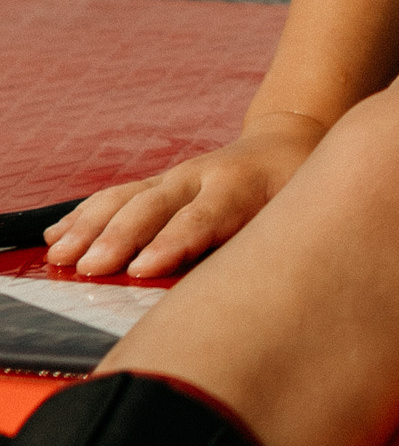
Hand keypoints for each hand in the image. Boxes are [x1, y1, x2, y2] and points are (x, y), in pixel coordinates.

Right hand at [41, 111, 327, 278]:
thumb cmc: (293, 192)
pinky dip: (84, 214)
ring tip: (59, 256)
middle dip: (120, 237)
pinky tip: (56, 236)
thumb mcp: (294, 216)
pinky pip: (115, 195)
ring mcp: (174, 177)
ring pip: (126, 197)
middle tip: (90, 269)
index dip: (173, 243)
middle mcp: (201, 177)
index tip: (144, 268)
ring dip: (90, 226)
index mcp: (239, 188)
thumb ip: (263, 253)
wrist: (286, 144)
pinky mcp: (156, 182)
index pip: (203, 217)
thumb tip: (238, 302)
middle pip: (154, 206)